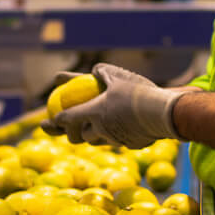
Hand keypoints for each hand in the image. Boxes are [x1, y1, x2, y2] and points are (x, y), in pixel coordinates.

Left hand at [41, 63, 192, 148]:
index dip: (56, 121)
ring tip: (93, 130)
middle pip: (80, 137)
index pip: (68, 119)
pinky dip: (115, 135)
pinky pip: (119, 141)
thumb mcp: (119, 77)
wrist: (164, 112)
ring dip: (93, 136)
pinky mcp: (131, 144)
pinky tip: (119, 130)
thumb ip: (103, 73)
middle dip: (73, 136)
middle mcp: (102, 129)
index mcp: (94, 112)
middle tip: (71, 132)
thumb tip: (93, 70)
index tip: (50, 121)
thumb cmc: (139, 92)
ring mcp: (116, 139)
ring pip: (99, 141)